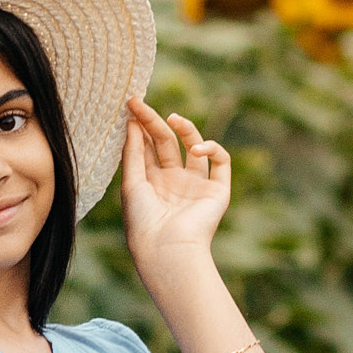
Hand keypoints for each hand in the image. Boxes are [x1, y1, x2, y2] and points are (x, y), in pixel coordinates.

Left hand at [118, 94, 231, 283]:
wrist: (167, 249)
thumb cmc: (143, 221)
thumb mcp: (131, 183)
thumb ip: (133, 152)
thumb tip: (132, 122)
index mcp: (152, 183)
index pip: (148, 147)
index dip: (141, 126)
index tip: (131, 105)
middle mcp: (175, 182)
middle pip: (167, 143)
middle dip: (155, 122)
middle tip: (141, 104)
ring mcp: (197, 185)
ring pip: (196, 147)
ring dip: (186, 129)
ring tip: (173, 118)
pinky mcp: (217, 191)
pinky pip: (221, 162)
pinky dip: (213, 148)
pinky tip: (197, 148)